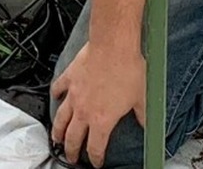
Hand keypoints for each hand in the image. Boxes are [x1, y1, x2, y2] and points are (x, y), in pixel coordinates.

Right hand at [50, 42, 145, 167]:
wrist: (113, 46)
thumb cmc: (128, 69)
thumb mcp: (142, 98)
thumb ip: (142, 116)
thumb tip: (147, 125)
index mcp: (102, 120)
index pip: (95, 147)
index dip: (95, 158)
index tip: (95, 162)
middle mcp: (84, 110)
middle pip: (73, 137)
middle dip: (71, 151)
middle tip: (71, 157)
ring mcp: (74, 95)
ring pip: (61, 118)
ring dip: (57, 131)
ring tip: (55, 138)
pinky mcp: (69, 78)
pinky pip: (58, 89)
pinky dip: (55, 95)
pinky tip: (55, 97)